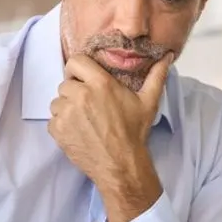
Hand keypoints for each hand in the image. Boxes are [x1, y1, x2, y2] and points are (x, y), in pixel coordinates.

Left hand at [48, 53, 171, 221]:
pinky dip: (62, 126)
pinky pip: (53, 120)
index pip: (75, 61)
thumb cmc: (134, 132)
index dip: (77, 69)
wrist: (121, 165)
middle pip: (66, 84)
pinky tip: (78, 132)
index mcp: (100, 83)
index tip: (83, 78)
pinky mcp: (58, 130)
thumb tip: (167, 56)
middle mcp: (80, 95)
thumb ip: (156, 76)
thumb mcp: (148, 102)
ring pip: (57, 102)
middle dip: (74, 92)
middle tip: (88, 105)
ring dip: (67, 109)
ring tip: (84, 120)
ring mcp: (67, 113)